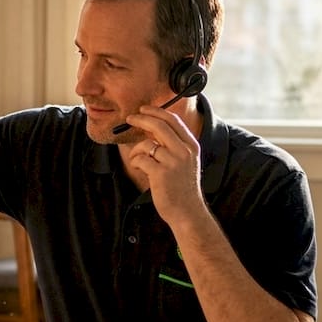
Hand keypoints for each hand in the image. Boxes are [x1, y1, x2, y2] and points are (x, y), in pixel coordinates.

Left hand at [126, 105, 205, 225]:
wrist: (187, 211)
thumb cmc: (182, 187)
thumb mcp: (185, 161)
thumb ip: (173, 144)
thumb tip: (150, 127)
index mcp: (191, 145)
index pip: (173, 120)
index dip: (156, 112)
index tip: (143, 110)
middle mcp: (184, 151)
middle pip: (159, 125)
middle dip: (141, 119)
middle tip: (130, 119)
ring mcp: (173, 162)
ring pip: (146, 144)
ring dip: (136, 150)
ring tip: (137, 160)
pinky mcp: (161, 173)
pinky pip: (140, 158)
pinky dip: (135, 161)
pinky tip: (139, 168)